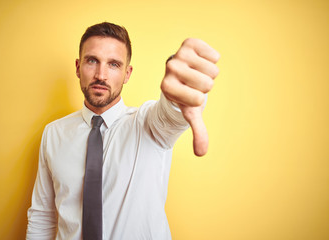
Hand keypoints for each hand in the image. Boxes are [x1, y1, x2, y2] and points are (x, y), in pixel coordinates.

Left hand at [161, 38, 219, 155]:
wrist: (182, 75)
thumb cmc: (185, 96)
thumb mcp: (191, 113)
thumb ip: (197, 132)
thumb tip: (201, 153)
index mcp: (166, 87)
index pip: (198, 99)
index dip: (199, 99)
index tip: (189, 96)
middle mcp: (169, 68)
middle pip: (208, 83)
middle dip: (205, 86)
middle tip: (193, 84)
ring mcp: (178, 54)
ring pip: (213, 69)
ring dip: (209, 73)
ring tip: (196, 73)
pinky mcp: (189, 43)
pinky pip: (213, 55)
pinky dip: (212, 60)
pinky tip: (200, 62)